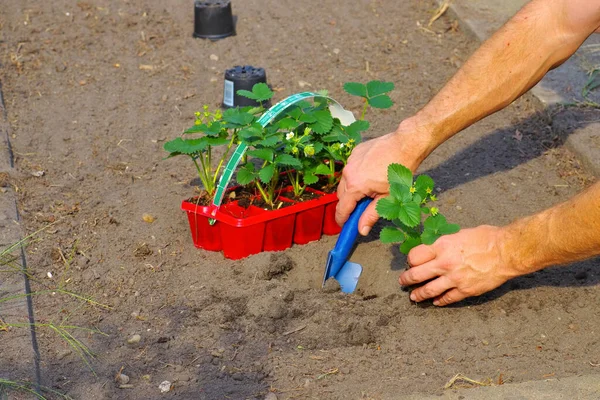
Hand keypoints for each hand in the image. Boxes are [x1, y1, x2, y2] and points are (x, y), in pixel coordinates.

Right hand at [335, 119, 431, 234]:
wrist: (405, 144)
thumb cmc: (399, 172)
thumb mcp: (388, 198)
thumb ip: (371, 215)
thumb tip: (361, 230)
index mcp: (355, 186)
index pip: (342, 208)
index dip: (342, 219)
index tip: (343, 226)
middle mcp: (348, 173)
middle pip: (341, 195)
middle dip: (348, 204)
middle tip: (361, 209)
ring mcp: (351, 160)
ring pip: (346, 181)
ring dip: (353, 188)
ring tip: (370, 189)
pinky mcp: (355, 152)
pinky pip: (351, 168)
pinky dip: (357, 175)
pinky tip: (372, 174)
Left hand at [399, 225, 516, 305]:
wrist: (508, 252)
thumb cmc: (487, 238)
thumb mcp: (460, 234)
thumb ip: (445, 243)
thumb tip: (435, 249)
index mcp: (442, 246)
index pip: (415, 256)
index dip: (410, 260)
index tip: (410, 262)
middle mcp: (444, 264)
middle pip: (417, 275)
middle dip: (407, 280)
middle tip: (402, 283)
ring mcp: (454, 279)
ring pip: (429, 290)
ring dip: (419, 295)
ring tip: (414, 297)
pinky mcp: (466, 290)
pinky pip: (448, 298)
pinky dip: (440, 301)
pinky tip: (436, 302)